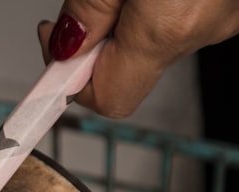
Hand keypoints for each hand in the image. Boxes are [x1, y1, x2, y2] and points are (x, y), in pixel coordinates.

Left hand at [37, 0, 238, 117]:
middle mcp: (201, 32)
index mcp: (166, 29)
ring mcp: (224, 19)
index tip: (52, 58)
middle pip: (128, 70)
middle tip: (87, 5)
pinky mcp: (232, 4)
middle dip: (98, 44)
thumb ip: (88, 10)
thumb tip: (64, 48)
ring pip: (154, 42)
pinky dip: (158, 6)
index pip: (107, 100)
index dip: (72, 82)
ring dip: (128, 21)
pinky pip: (183, 19)